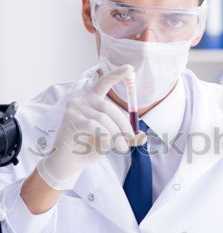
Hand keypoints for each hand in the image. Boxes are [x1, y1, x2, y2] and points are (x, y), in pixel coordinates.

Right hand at [36, 65, 145, 189]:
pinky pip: (94, 126)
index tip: (129, 68)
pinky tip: (107, 146)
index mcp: (91, 101)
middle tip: (130, 140)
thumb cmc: (88, 148)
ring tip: (121, 148)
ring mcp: (74, 109)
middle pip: (108, 107)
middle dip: (123, 125)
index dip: (116, 75)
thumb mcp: (112, 141)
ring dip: (116, 135)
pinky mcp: (70, 120)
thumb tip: (143, 137)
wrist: (69, 164)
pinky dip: (106, 136)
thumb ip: (126, 137)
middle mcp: (81, 101)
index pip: (103, 83)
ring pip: (103, 118)